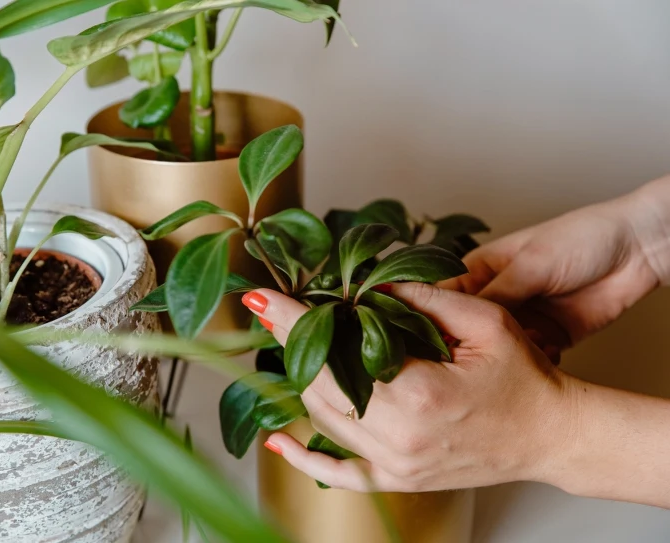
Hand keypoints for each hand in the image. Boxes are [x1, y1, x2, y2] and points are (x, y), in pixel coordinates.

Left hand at [243, 284, 578, 492]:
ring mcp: (397, 465)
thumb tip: (369, 283)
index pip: (337, 353)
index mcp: (420, 394)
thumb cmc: (525, 379)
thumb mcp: (483, 322)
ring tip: (288, 346)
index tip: (263, 298)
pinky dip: (306, 459)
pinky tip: (280, 440)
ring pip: (325, 421)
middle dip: (292, 344)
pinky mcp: (399, 479)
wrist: (551, 435)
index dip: (294, 322)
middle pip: (321, 387)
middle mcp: (401, 437)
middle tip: (272, 312)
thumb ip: (423, 297)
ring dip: (301, 382)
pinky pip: (342, 475)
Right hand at [442, 188, 664, 347]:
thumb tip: (457, 321)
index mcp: (480, 271)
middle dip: (466, 346)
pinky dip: (532, 364)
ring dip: (501, 358)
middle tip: (467, 360)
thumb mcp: (531, 264)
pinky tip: (543, 356)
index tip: (424, 339)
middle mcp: (496, 297)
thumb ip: (496, 295)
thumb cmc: (581, 238)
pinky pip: (528, 359)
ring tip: (509, 361)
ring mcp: (521, 319)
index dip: (430, 318)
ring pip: (495, 349)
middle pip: (465, 330)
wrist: (637, 250)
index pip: (442, 298)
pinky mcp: (547, 337)